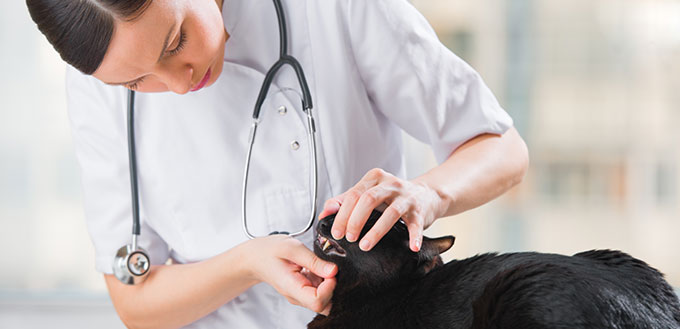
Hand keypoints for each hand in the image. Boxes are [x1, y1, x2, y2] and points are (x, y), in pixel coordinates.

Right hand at [243, 235, 336, 313]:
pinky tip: (313, 269)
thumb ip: (314, 261)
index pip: (318, 302)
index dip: (329, 288)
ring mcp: (300, 296)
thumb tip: (333, 271)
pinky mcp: (303, 292)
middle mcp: (296, 297)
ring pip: (324, 300)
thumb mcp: (292, 248)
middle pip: (324, 305)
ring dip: (326, 284)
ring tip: (315, 267)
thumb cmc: (269, 251)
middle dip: (331, 287)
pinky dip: (322, 281)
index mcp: (292, 287)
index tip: (329, 272)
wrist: (255, 257)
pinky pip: (319, 292)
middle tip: (324, 268)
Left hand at [319, 168, 445, 251]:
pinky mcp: (420, 210)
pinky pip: (416, 224)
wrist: (426, 195)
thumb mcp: (368, 193)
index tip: (336, 232)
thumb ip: (345, 201)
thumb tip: (324, 213)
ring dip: (376, 231)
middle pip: (368, 199)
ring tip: (365, 246)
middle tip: (348, 238)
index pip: (354, 194)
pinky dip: (414, 236)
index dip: (342, 214)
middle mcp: (390, 184)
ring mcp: (406, 197)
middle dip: (355, 221)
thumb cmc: (392, 197)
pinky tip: (411, 247)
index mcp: (374, 178)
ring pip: (390, 212)